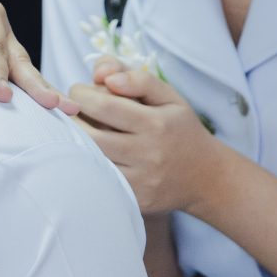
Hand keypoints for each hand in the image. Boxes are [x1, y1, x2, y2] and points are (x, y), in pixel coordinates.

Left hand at [67, 62, 230, 216]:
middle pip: (91, 136)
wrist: (206, 177)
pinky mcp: (135, 200)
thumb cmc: (181, 130)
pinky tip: (85, 155)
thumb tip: (105, 76)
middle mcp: (148, 153)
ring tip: (74, 131)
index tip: (79, 91)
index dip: (81, 95)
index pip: (103, 105)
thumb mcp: (170, 97)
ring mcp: (140, 180)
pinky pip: (100, 182)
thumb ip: (138, 79)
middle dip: (71, 120)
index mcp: (155, 123)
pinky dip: (87, 167)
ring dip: (74, 144)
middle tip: (69, 112)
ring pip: (91, 162)